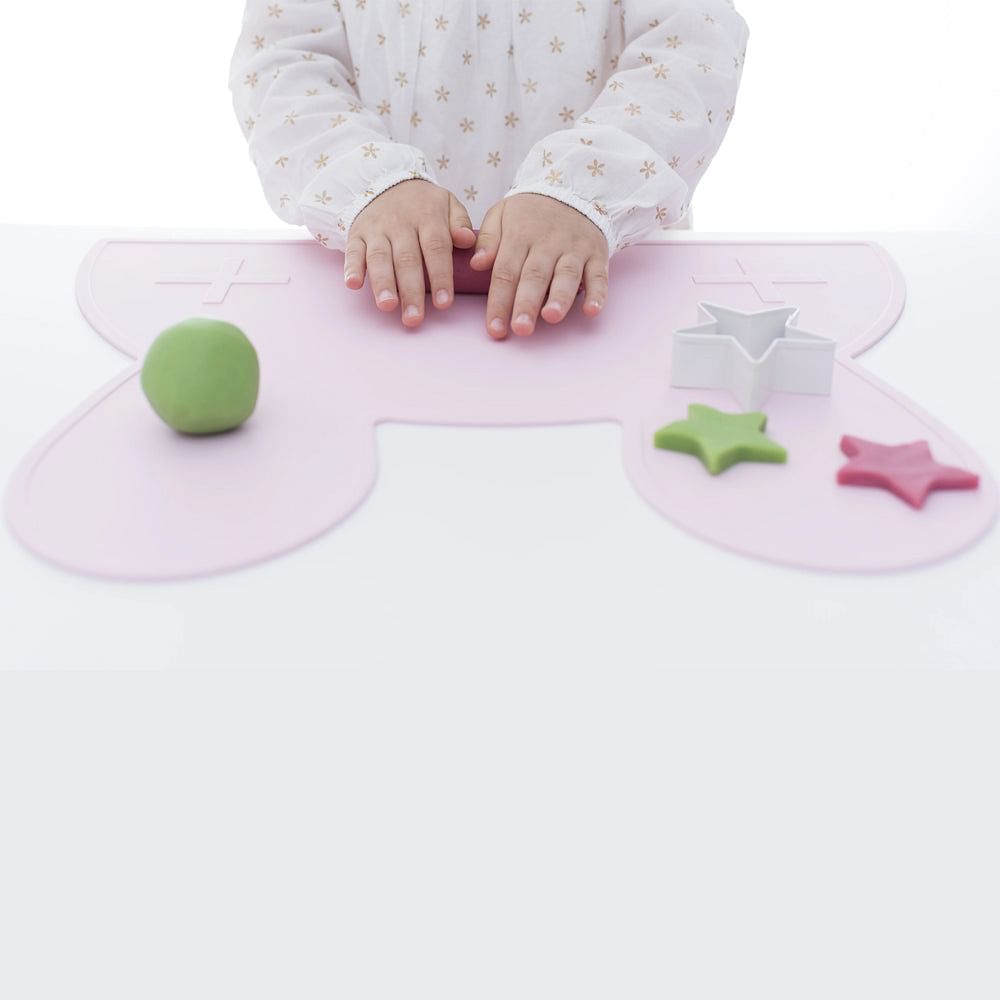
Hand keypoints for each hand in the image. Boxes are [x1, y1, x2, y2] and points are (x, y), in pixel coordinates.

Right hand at [343, 179, 476, 328]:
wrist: (386, 182)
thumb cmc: (423, 204)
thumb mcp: (448, 203)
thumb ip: (460, 222)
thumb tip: (467, 240)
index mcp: (428, 217)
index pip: (436, 249)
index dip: (440, 277)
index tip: (444, 304)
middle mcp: (401, 224)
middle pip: (407, 260)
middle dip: (411, 291)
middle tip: (414, 318)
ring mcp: (377, 229)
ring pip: (379, 257)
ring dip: (382, 283)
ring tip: (387, 306)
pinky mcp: (357, 234)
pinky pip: (353, 251)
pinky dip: (352, 267)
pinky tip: (353, 284)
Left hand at [469, 192, 608, 339]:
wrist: (572, 189)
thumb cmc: (530, 213)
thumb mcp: (501, 214)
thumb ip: (487, 239)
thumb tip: (477, 264)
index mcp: (520, 235)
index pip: (506, 272)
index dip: (500, 302)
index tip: (495, 329)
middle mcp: (548, 243)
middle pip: (535, 276)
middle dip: (527, 303)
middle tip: (520, 328)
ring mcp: (574, 249)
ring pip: (567, 275)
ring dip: (560, 297)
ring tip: (551, 318)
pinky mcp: (597, 254)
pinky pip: (599, 275)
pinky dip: (598, 294)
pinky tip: (592, 311)